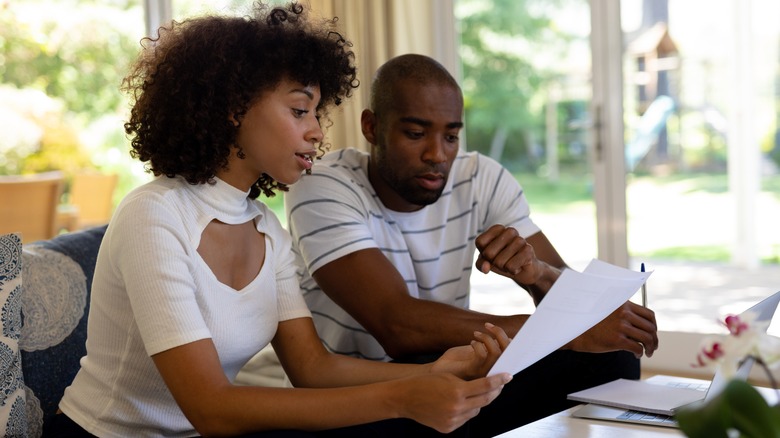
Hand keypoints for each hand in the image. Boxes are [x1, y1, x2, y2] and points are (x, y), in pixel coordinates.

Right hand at [396, 373, 511, 432]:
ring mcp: (452, 420)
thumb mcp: (448, 376)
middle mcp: (456, 407)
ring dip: (479, 402)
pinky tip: (461, 404)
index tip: (508, 376)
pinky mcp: (448, 428)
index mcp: (457, 391)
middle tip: (499, 385)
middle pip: (484, 400)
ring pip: (476, 411)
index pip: (485, 386)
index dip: (499, 380)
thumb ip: (468, 382)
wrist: (405, 398)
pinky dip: (466, 411)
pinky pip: (465, 419)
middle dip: (494, 392)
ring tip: (475, 394)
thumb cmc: (425, 382)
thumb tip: (486, 386)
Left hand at [431, 323, 510, 379]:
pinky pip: (482, 355)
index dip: (513, 344)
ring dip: (487, 338)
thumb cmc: (457, 362)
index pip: (512, 356)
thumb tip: (510, 339)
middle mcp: (492, 373)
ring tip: (476, 334)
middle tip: (490, 326)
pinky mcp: (471, 371)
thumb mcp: (477, 352)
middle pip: (507, 354)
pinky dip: (478, 344)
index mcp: (495, 369)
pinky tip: (471, 342)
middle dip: (501, 336)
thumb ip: (491, 347)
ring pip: (496, 354)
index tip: (504, 331)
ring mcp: (482, 374)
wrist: (437, 371)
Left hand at [474, 225, 541, 284]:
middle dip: (494, 262)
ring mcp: (520, 240)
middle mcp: (509, 231)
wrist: (524, 270)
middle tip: (503, 260)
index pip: (480, 242)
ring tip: (511, 263)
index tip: (492, 253)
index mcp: (497, 229)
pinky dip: (512, 271)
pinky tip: (518, 266)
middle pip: (488, 253)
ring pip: (499, 262)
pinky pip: (510, 267)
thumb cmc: (502, 261)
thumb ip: (480, 264)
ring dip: (504, 267)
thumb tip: (485, 268)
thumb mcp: (486, 262)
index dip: (483, 253)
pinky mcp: (528, 250)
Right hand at [567, 301, 658, 357]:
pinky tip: (636, 355)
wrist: (576, 332)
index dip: (654, 326)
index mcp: (624, 304)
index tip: (653, 333)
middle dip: (654, 339)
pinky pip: (637, 348)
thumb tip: (641, 324)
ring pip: (647, 338)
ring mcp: (621, 326)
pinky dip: (640, 353)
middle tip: (653, 347)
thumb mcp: (609, 311)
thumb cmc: (592, 323)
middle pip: (650, 327)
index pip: (649, 314)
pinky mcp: (618, 340)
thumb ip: (624, 313)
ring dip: (650, 347)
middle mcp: (624, 313)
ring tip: (648, 353)